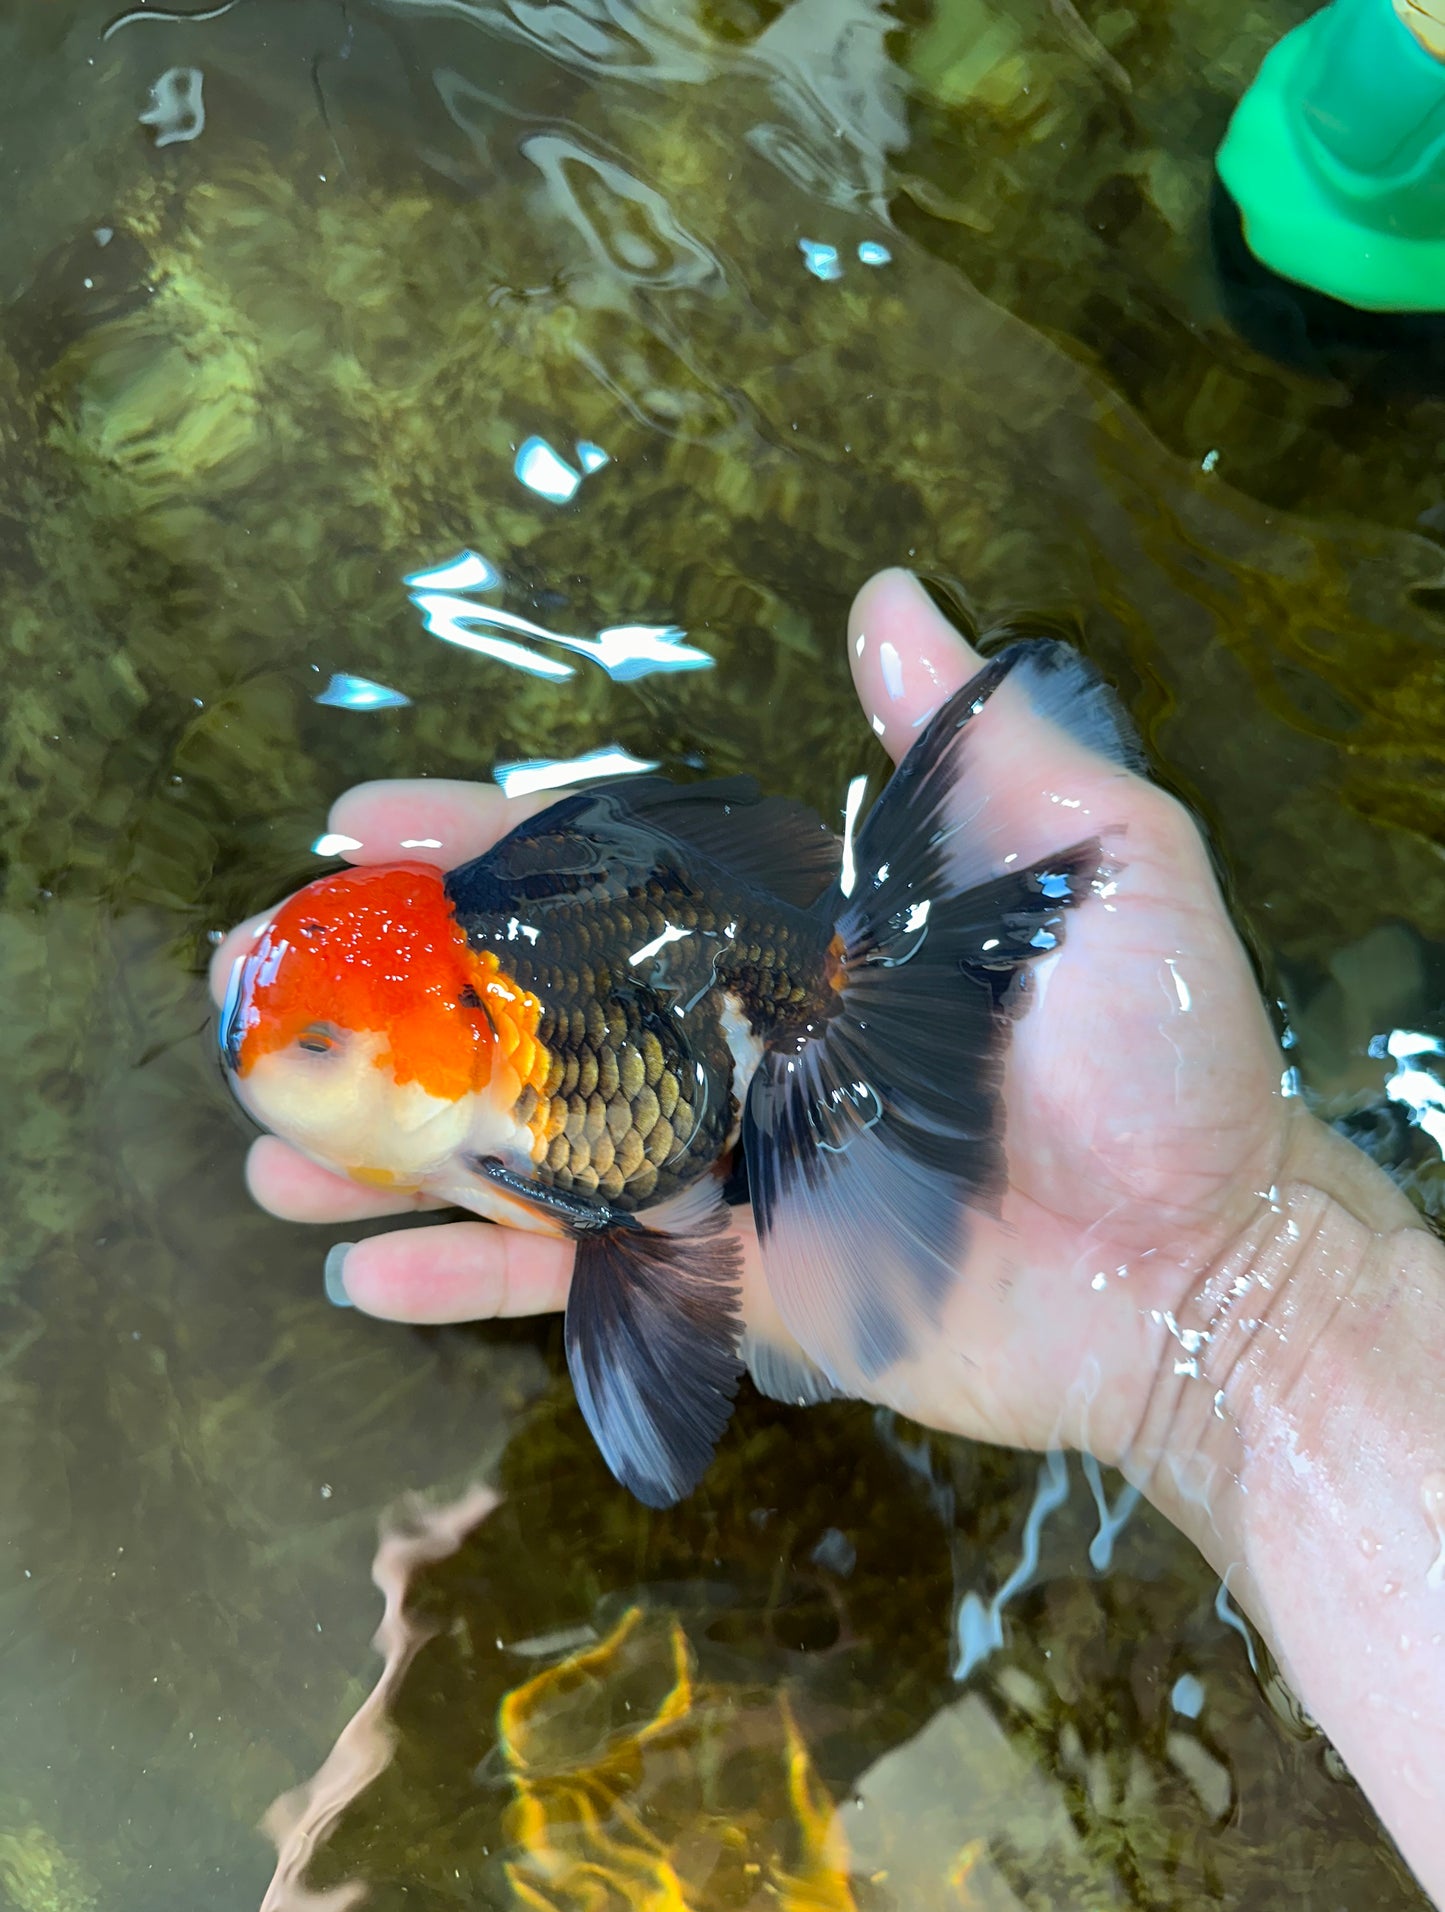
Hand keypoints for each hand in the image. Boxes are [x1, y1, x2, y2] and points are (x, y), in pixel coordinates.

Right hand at [209, 569, 1360, 1469]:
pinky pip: (576, 1279)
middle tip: (259, 986)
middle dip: (394, 995)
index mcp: (797, 939)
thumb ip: (987, 752)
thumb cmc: (1160, 1066)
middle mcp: (736, 1045)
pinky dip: (469, 1280)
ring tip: (267, 1139)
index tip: (365, 822)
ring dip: (394, 1144)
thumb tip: (889, 595)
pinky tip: (360, 1271)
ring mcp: (719, 1170)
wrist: (1199, 1275)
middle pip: (533, 1009)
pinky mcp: (727, 1283)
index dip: (489, 844)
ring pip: (525, 1146)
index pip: (613, 873)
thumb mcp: (1107, 869)